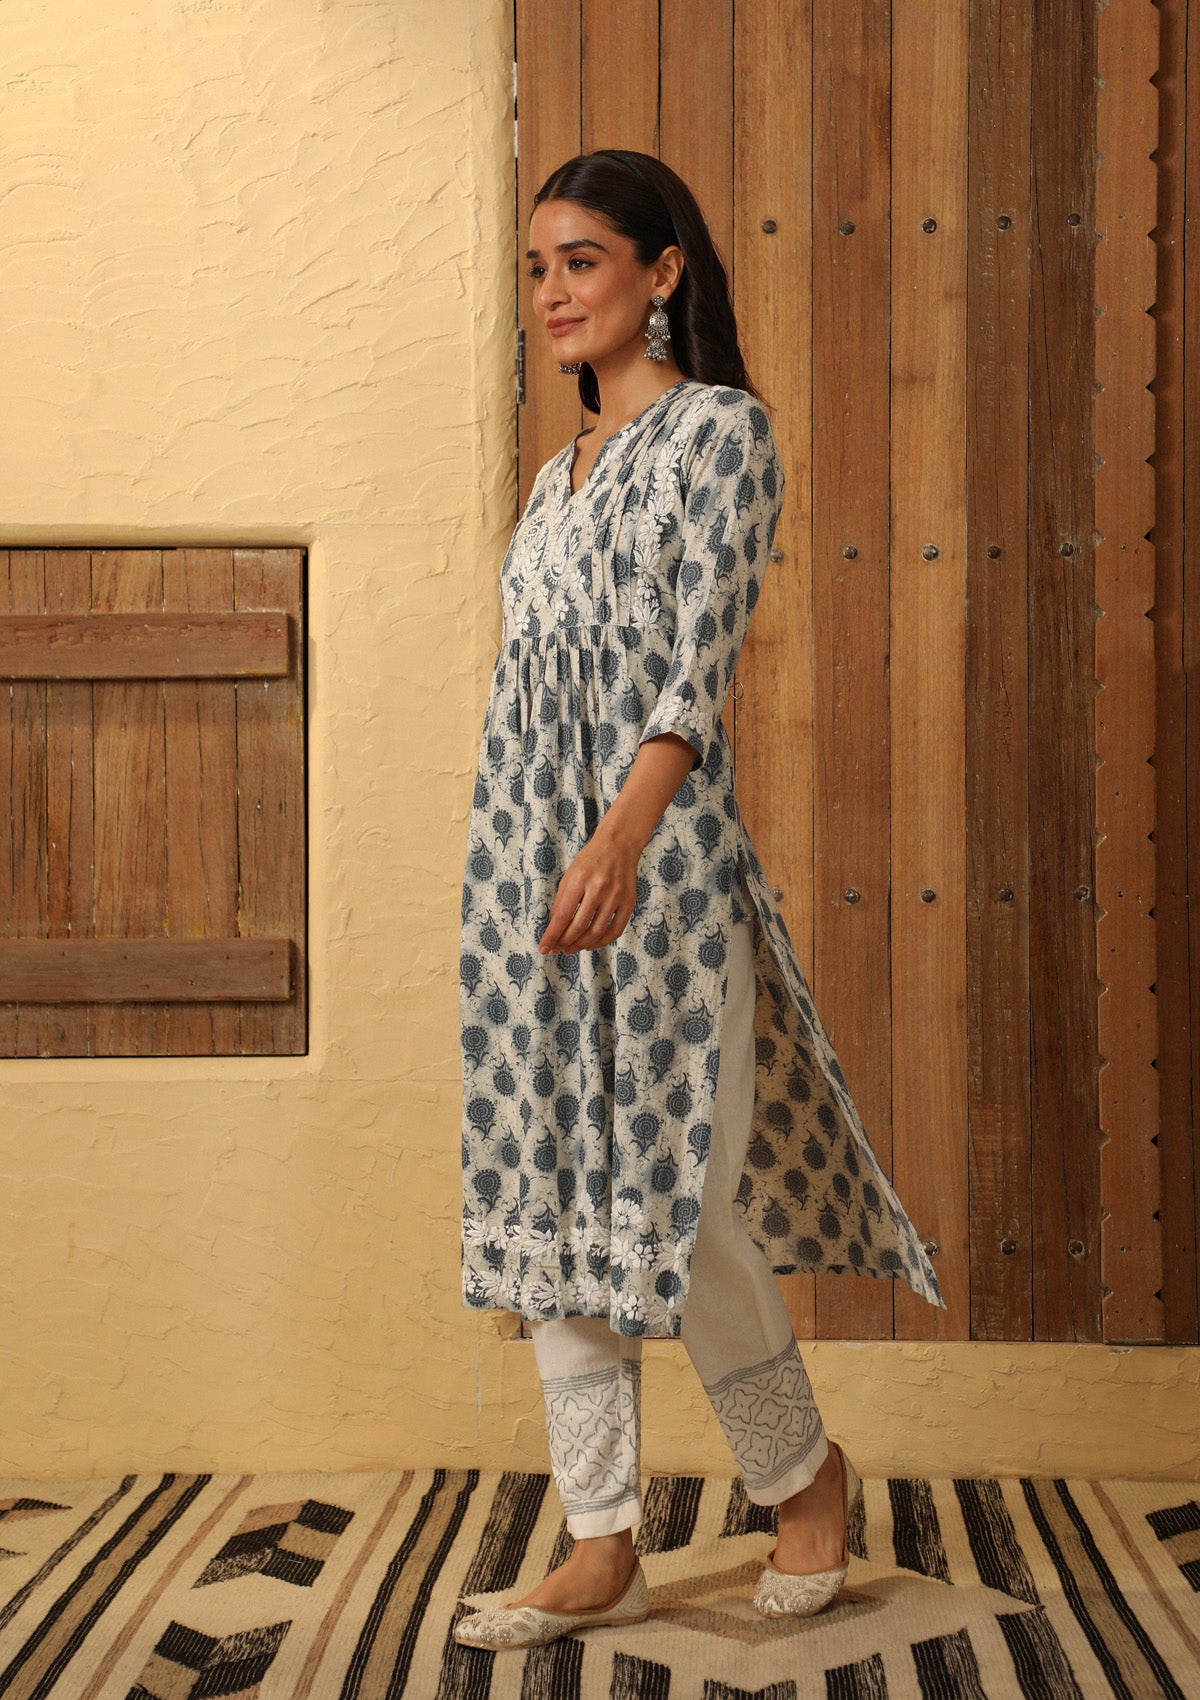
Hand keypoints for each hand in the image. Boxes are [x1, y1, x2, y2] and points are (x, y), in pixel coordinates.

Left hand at [539, 822, 641, 954]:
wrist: (619, 844)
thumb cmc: (590, 860)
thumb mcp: (569, 875)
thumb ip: (561, 901)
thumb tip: (555, 929)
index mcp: (579, 879)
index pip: (562, 916)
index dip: (552, 935)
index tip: (544, 948)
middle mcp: (598, 887)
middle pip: (579, 926)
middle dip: (565, 942)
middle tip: (557, 949)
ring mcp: (616, 895)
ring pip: (597, 932)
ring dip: (581, 945)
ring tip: (571, 948)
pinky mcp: (629, 901)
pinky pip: (615, 930)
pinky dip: (602, 942)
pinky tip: (591, 944)